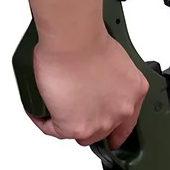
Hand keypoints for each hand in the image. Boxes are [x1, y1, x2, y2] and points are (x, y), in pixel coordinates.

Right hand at [29, 29, 149, 149]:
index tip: (105, 124)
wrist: (73, 38)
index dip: (114, 125)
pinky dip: (42, 121)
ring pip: (80, 133)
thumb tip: (91, 72)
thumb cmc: (86, 37)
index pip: (127, 120)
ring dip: (66, 122)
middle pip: (102, 130)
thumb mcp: (110, 55)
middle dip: (87, 120)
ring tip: (53, 108)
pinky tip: (36, 112)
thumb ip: (107, 73)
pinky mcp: (72, 125)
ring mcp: (97, 122)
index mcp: (133, 92)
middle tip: (72, 107)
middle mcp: (120, 111)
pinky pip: (52, 129)